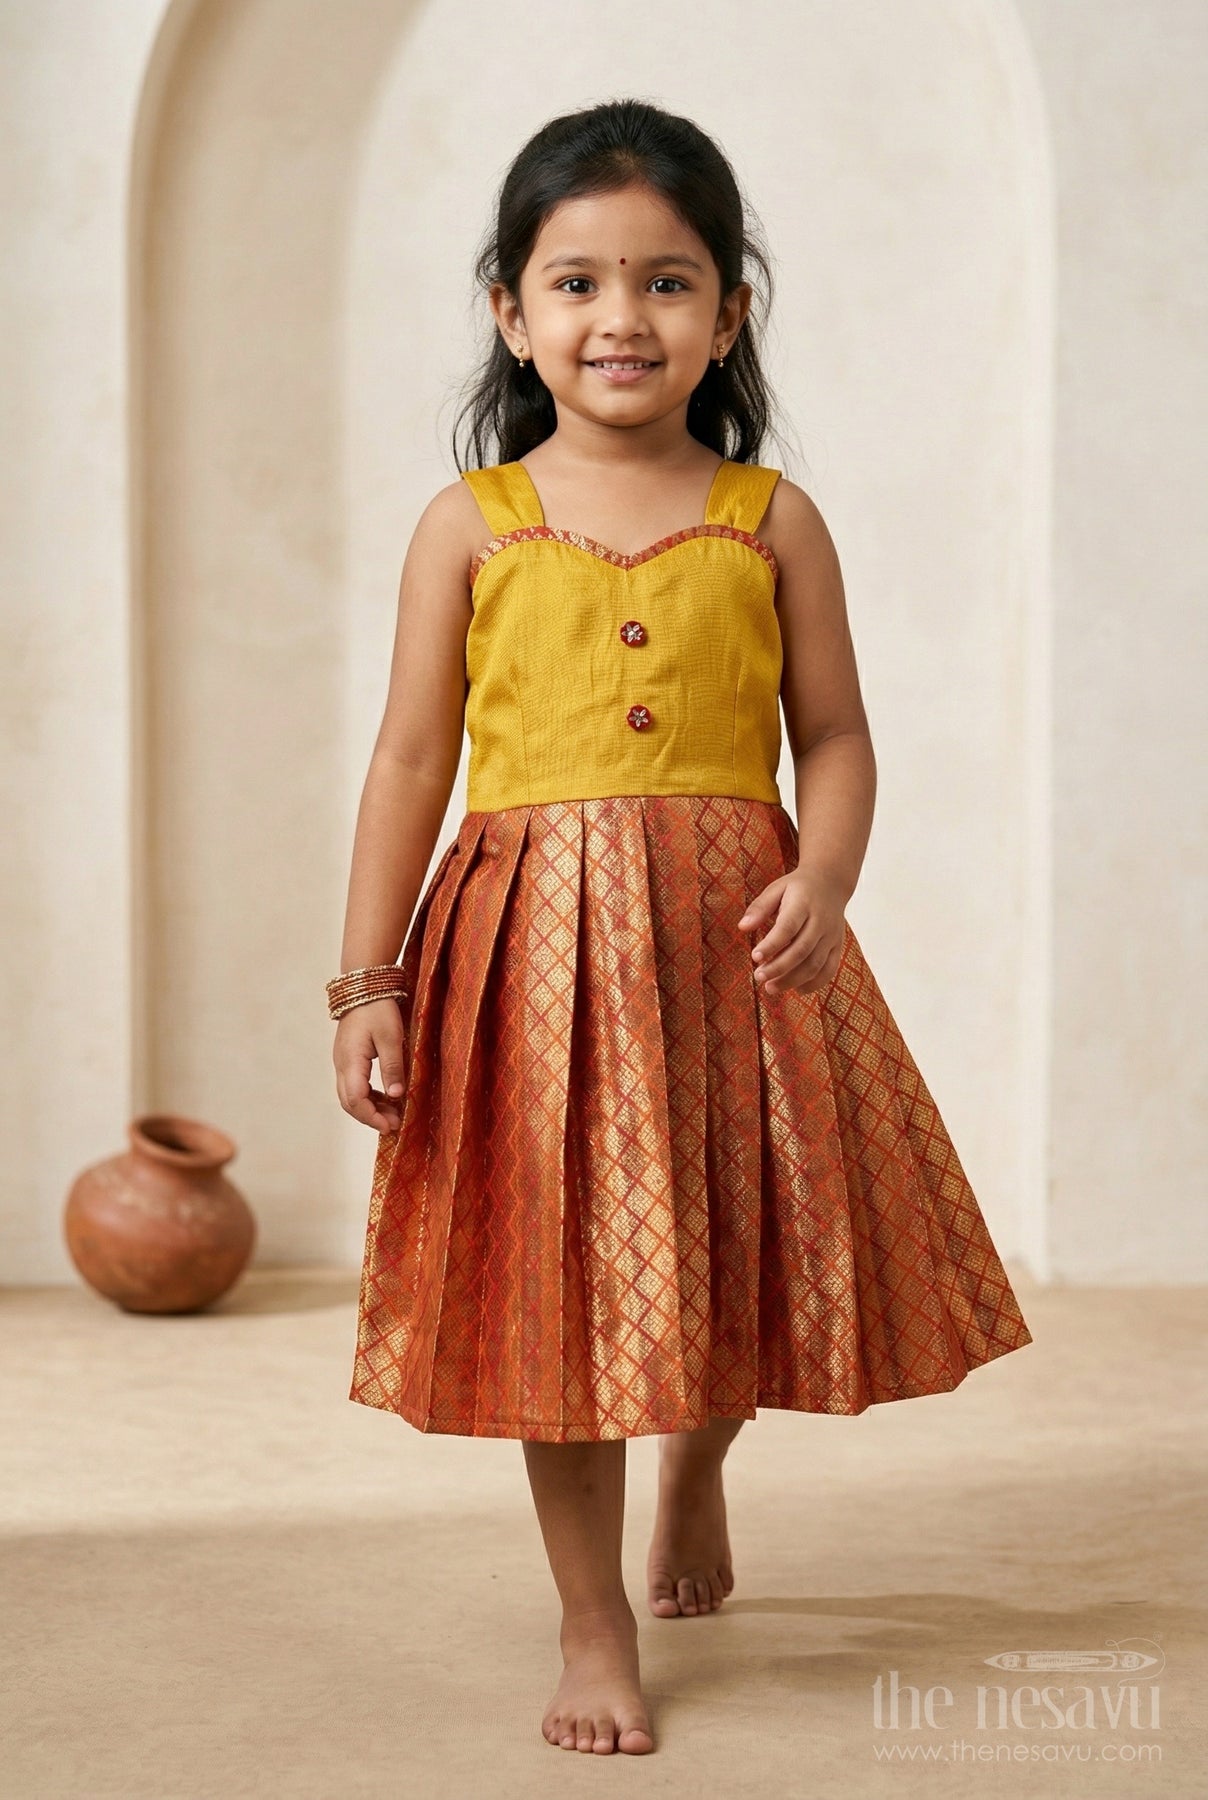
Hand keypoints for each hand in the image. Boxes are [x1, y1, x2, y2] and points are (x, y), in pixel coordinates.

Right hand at [333, 997, 409, 1133]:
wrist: (364, 987)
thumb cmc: (378, 1009)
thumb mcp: (391, 1038)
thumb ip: (393, 1068)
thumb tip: (396, 1097)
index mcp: (350, 1061)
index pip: (355, 1099)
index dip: (371, 1117)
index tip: (390, 1126)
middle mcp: (341, 1065)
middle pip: (349, 1102)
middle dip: (370, 1117)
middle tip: (394, 1125)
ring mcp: (342, 1062)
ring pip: (350, 1095)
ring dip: (370, 1108)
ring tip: (394, 1115)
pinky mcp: (348, 1059)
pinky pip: (354, 1085)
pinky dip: (369, 1096)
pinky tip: (386, 1099)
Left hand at [737, 866, 846, 995]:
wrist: (831, 882)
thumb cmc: (797, 887)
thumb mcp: (776, 889)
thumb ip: (759, 908)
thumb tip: (742, 927)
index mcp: (803, 903)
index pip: (787, 927)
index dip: (771, 945)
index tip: (754, 957)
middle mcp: (821, 920)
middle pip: (801, 950)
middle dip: (779, 967)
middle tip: (758, 977)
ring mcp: (831, 935)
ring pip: (815, 963)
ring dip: (792, 980)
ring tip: (770, 987)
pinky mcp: (838, 945)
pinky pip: (829, 969)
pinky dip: (814, 983)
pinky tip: (796, 989)